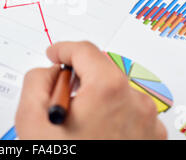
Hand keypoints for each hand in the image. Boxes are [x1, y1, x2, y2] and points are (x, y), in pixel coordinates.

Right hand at [15, 41, 166, 139]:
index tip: (55, 54)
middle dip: (80, 77)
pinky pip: (130, 112)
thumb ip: (37, 81)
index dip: (64, 49)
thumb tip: (51, 72)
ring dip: (97, 98)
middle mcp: (135, 101)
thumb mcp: (32, 121)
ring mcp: (148, 121)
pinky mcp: (153, 137)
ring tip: (80, 127)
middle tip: (63, 97)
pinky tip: (97, 136)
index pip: (85, 50)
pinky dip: (113, 115)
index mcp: (108, 90)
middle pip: (103, 70)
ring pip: (117, 91)